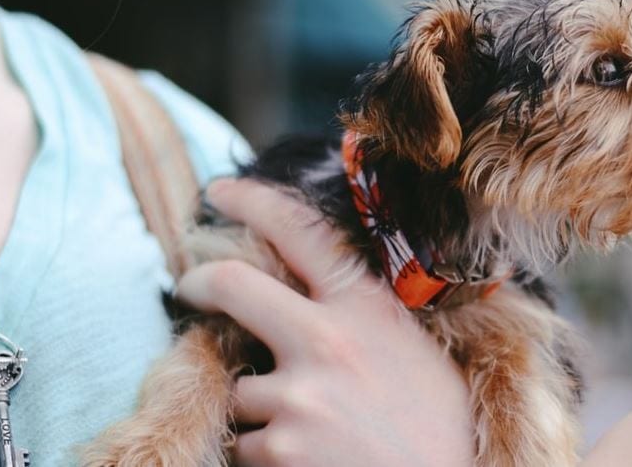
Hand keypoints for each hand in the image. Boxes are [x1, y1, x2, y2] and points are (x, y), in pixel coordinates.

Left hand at [177, 178, 474, 466]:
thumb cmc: (443, 427)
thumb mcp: (419, 351)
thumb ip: (367, 320)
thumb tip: (318, 301)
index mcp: (368, 308)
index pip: (301, 232)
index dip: (252, 202)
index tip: (220, 192)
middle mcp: (327, 341)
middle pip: (233, 286)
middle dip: (199, 282)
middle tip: (188, 285)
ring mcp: (298, 396)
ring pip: (239, 388)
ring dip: (260, 407)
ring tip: (312, 428)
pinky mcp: (279, 449)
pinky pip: (244, 443)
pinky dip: (266, 452)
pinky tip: (311, 458)